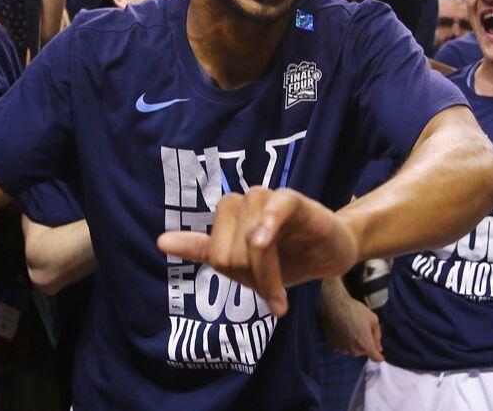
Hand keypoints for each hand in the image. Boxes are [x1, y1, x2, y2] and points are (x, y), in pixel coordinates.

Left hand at [157, 187, 359, 316]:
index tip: (253, 291)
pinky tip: (264, 241)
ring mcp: (270, 201)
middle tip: (272, 290)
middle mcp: (246, 206)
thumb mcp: (244, 265)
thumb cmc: (287, 258)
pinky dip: (268, 221)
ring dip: (265, 267)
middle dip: (250, 274)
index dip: (230, 270)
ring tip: (280, 290)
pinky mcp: (296, 201)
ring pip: (249, 229)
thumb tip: (160, 241)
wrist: (332, 254)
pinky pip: (277, 204)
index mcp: (230, 220)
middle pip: (227, 242)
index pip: (211, 245)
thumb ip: (203, 250)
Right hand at [319, 285, 382, 361]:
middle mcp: (355, 351)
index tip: (379, 352)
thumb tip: (379, 347)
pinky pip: (343, 347)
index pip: (376, 358)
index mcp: (367, 345)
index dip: (379, 356)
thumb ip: (377, 335)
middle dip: (366, 344)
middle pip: (364, 352)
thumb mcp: (373, 319)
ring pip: (353, 350)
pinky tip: (343, 331)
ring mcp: (343, 349)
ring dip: (354, 344)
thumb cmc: (355, 310)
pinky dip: (344, 342)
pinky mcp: (333, 345)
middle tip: (363, 330)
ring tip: (352, 329)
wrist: (334, 305)